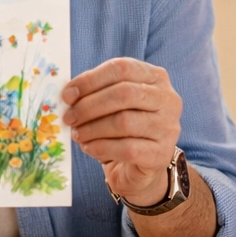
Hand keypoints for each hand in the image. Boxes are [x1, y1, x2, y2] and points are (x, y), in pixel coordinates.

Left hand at [62, 57, 181, 206]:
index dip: (91, 80)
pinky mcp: (161, 154)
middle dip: (89, 106)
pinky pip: (127, 148)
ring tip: (77, 134)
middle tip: (69, 117)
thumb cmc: (123, 129)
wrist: (139, 168)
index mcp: (155, 77)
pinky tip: (89, 148)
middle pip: (124, 94)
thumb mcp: (112, 103)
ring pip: (124, 122)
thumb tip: (69, 94)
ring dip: (93, 128)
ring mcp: (168, 127)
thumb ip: (95, 93)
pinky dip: (101, 147)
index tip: (68, 94)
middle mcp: (168, 99)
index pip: (122, 68)